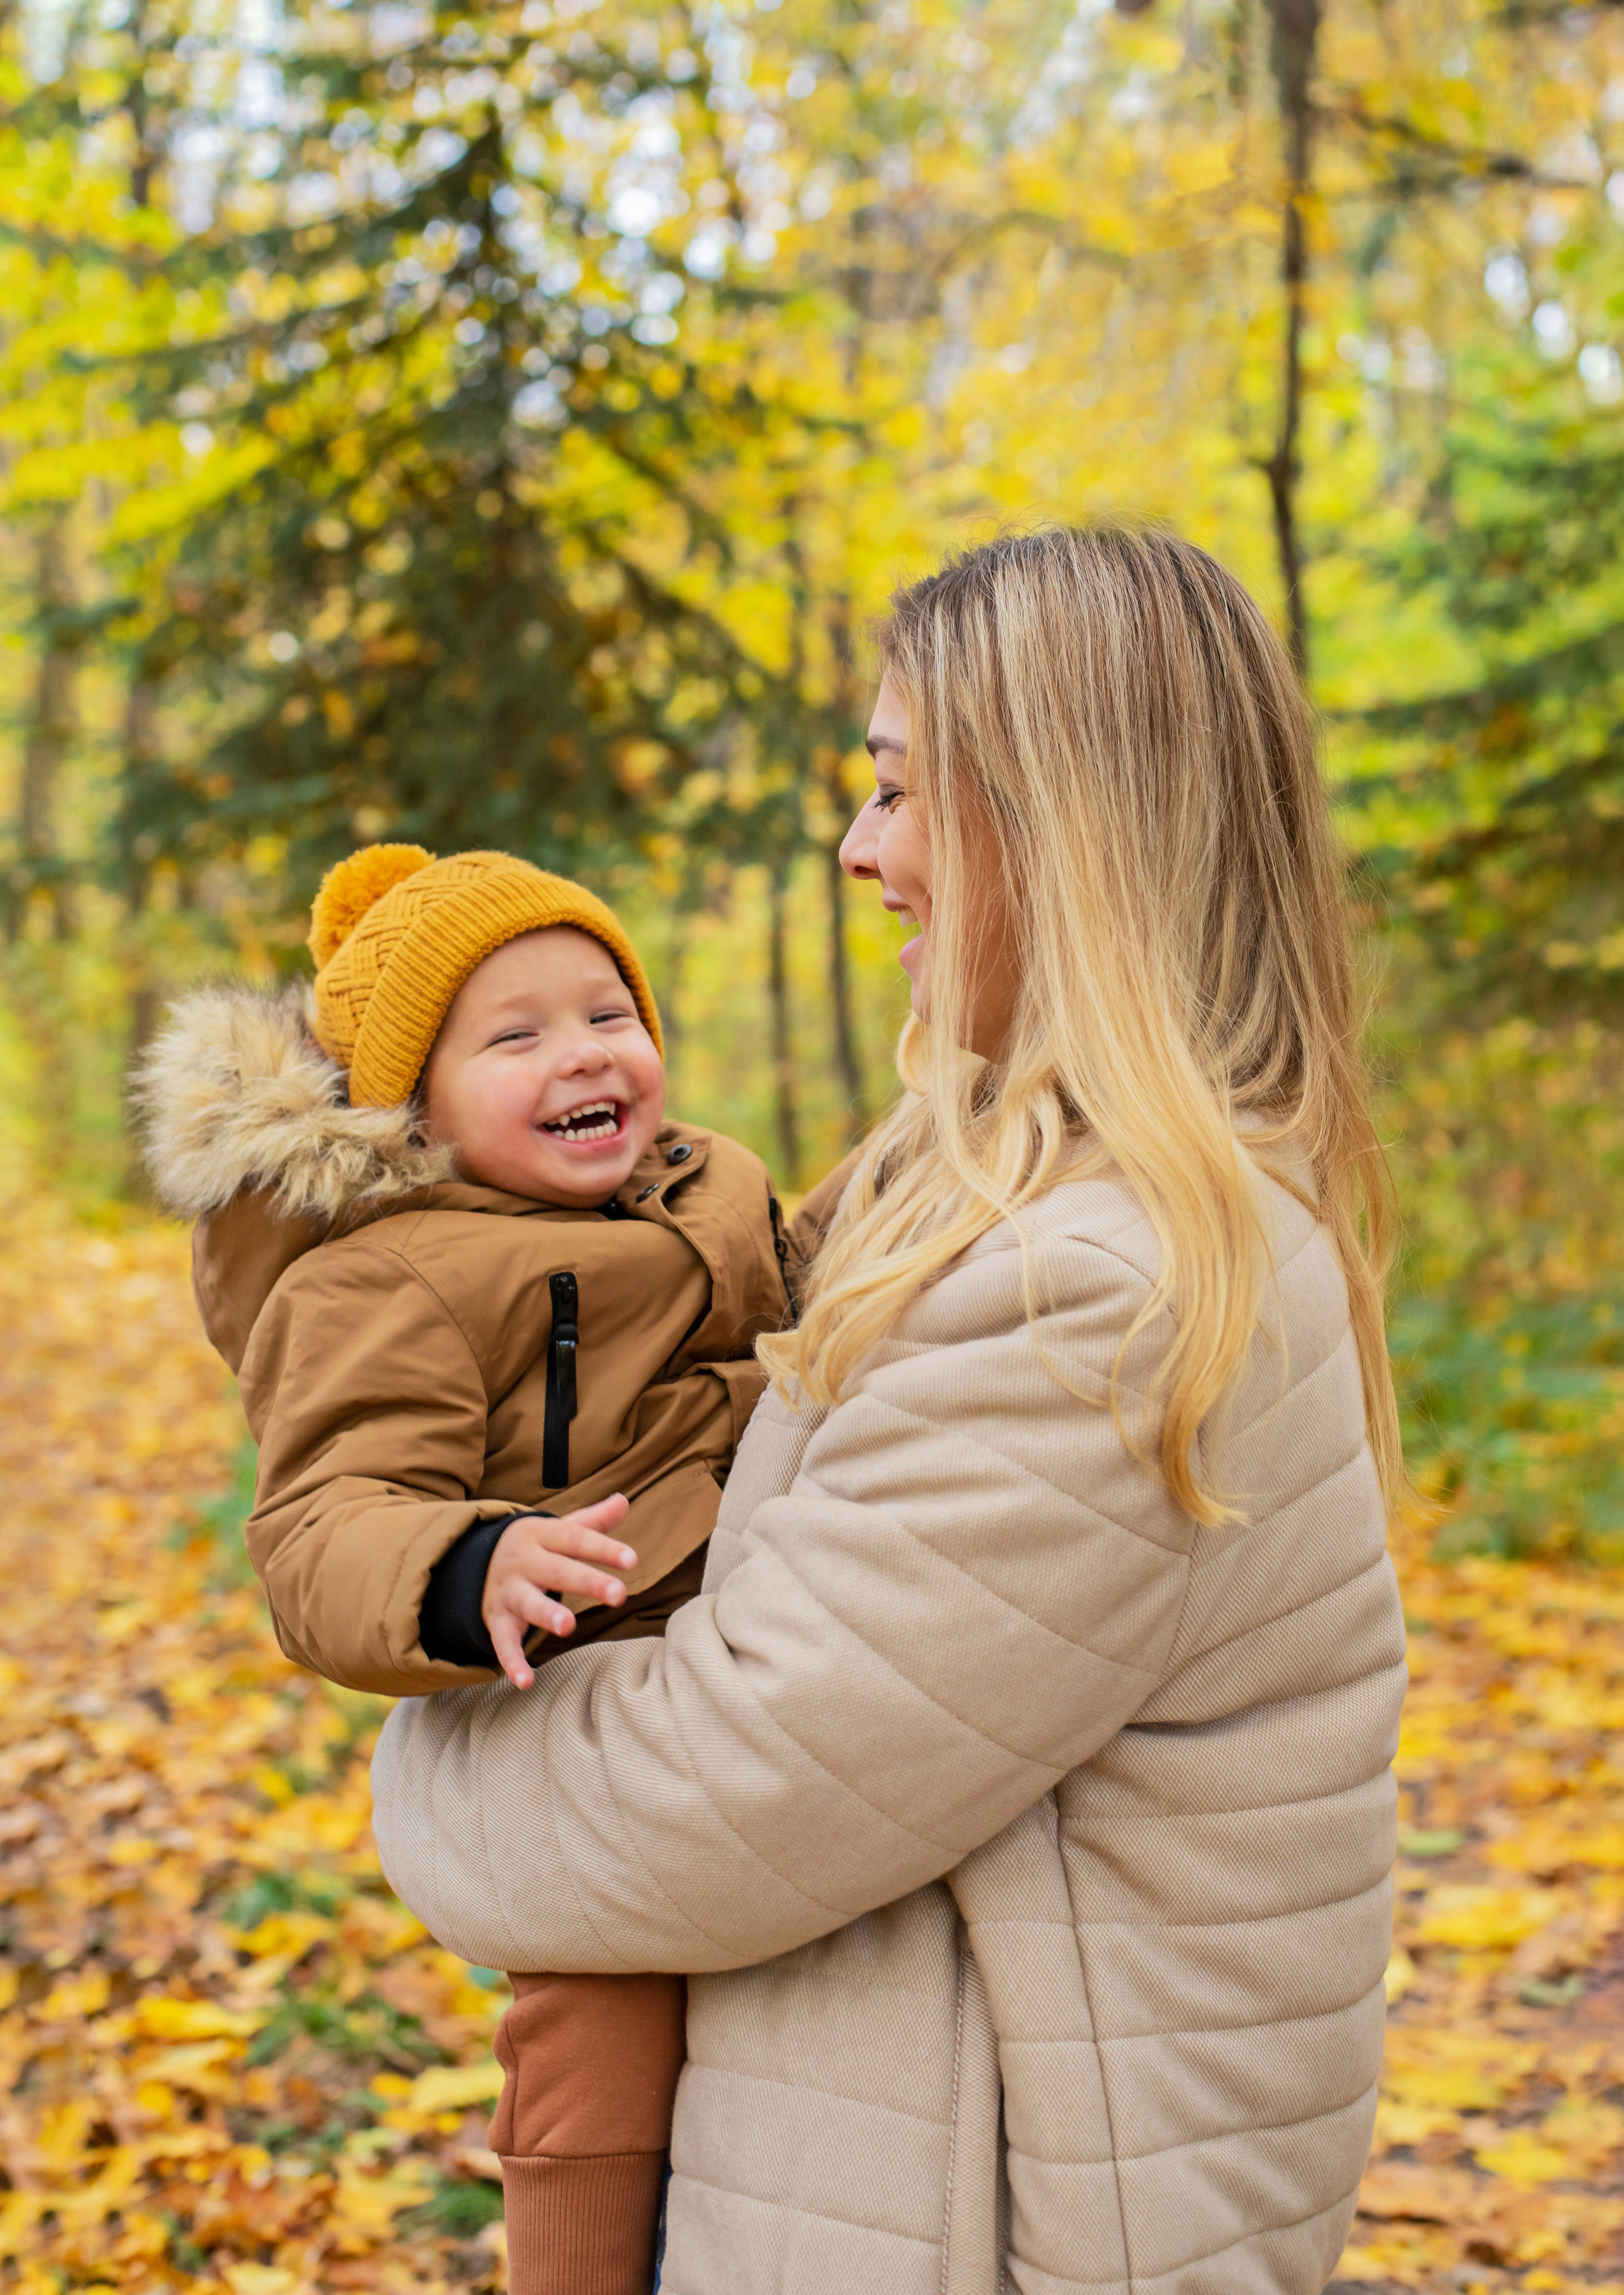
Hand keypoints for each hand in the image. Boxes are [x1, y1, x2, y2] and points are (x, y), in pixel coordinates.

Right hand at [482, 1496, 634, 1689]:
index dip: (604, 1548)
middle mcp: (524, 1562)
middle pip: (558, 1570)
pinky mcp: (496, 1620)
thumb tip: (624, 1500)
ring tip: (567, 1626)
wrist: (473, 1562)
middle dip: (587, 1581)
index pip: (576, 1539)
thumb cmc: (534, 1548)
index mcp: (542, 1535)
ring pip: (527, 1603)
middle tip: (619, 1594)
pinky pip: (503, 1641)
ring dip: (546, 1614)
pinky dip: (512, 1662)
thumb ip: (592, 1521)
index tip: (632, 1559)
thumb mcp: (558, 1530)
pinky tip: (526, 1682)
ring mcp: (508, 1591)